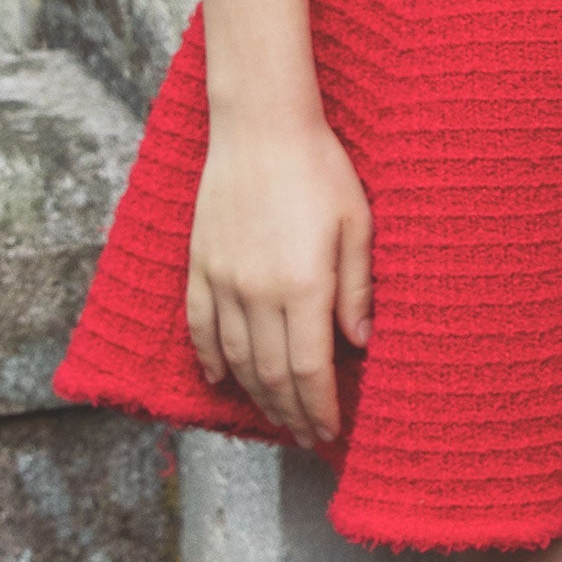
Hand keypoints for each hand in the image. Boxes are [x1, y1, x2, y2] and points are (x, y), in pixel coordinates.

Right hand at [185, 114, 373, 450]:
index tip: (329, 431)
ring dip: (256, 394)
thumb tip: (361, 343)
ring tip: (275, 416)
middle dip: (291, 412)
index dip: (319, 406)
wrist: (260, 125)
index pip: (309, 368)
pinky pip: (199, 324)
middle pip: (271, 373)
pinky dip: (209, 358)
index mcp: (303, 284)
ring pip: (236, 357)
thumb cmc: (320, 168)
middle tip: (306, 436)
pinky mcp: (200, 264)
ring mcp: (222, 279)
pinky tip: (220, 380)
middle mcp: (257, 291)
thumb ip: (357, 288)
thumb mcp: (357, 224)